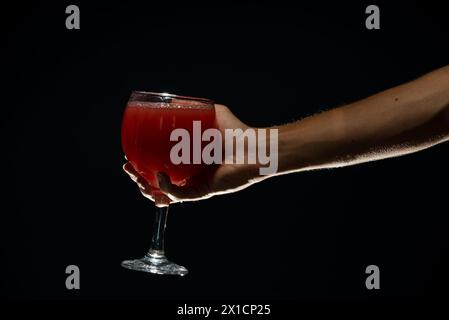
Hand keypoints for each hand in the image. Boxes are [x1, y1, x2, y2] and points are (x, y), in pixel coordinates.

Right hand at [123, 104, 262, 202]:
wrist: (255, 146)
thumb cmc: (237, 131)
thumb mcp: (212, 113)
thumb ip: (194, 107)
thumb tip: (173, 99)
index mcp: (187, 162)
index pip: (159, 167)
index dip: (142, 165)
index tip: (129, 156)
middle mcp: (189, 176)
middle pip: (157, 183)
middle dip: (138, 178)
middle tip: (128, 166)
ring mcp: (195, 185)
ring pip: (164, 193)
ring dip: (147, 187)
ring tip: (136, 175)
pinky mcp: (203, 191)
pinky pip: (180, 195)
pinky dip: (167, 188)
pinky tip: (160, 176)